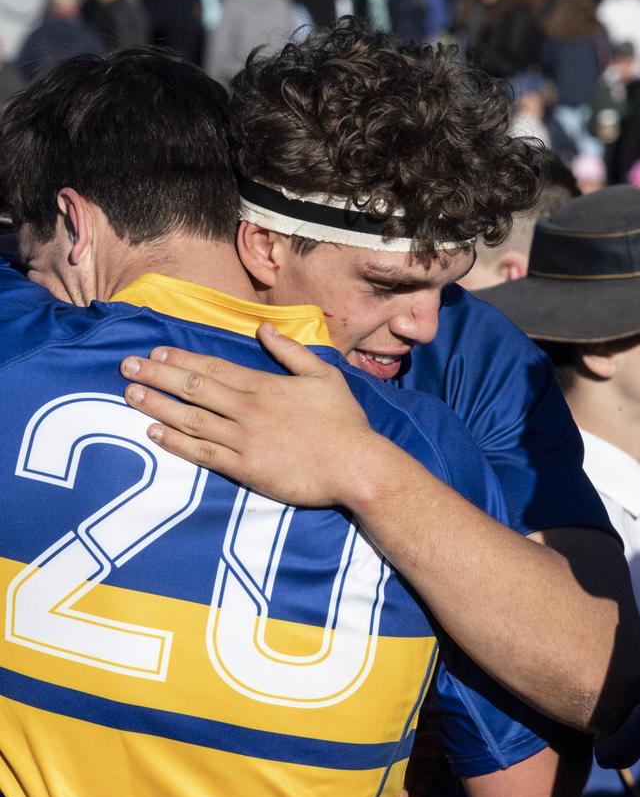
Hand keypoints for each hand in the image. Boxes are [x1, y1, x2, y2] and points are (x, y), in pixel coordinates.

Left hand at [121, 323, 381, 507]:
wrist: (356, 467)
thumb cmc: (343, 422)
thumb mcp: (323, 375)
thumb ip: (290, 350)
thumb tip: (263, 328)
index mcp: (264, 385)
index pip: (212, 368)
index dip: (180, 360)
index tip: (155, 353)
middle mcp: (247, 409)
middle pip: (193, 389)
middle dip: (157, 377)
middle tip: (126, 368)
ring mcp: (244, 440)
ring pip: (191, 419)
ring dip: (158, 406)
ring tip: (130, 395)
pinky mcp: (245, 468)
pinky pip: (203, 453)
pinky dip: (176, 442)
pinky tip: (155, 433)